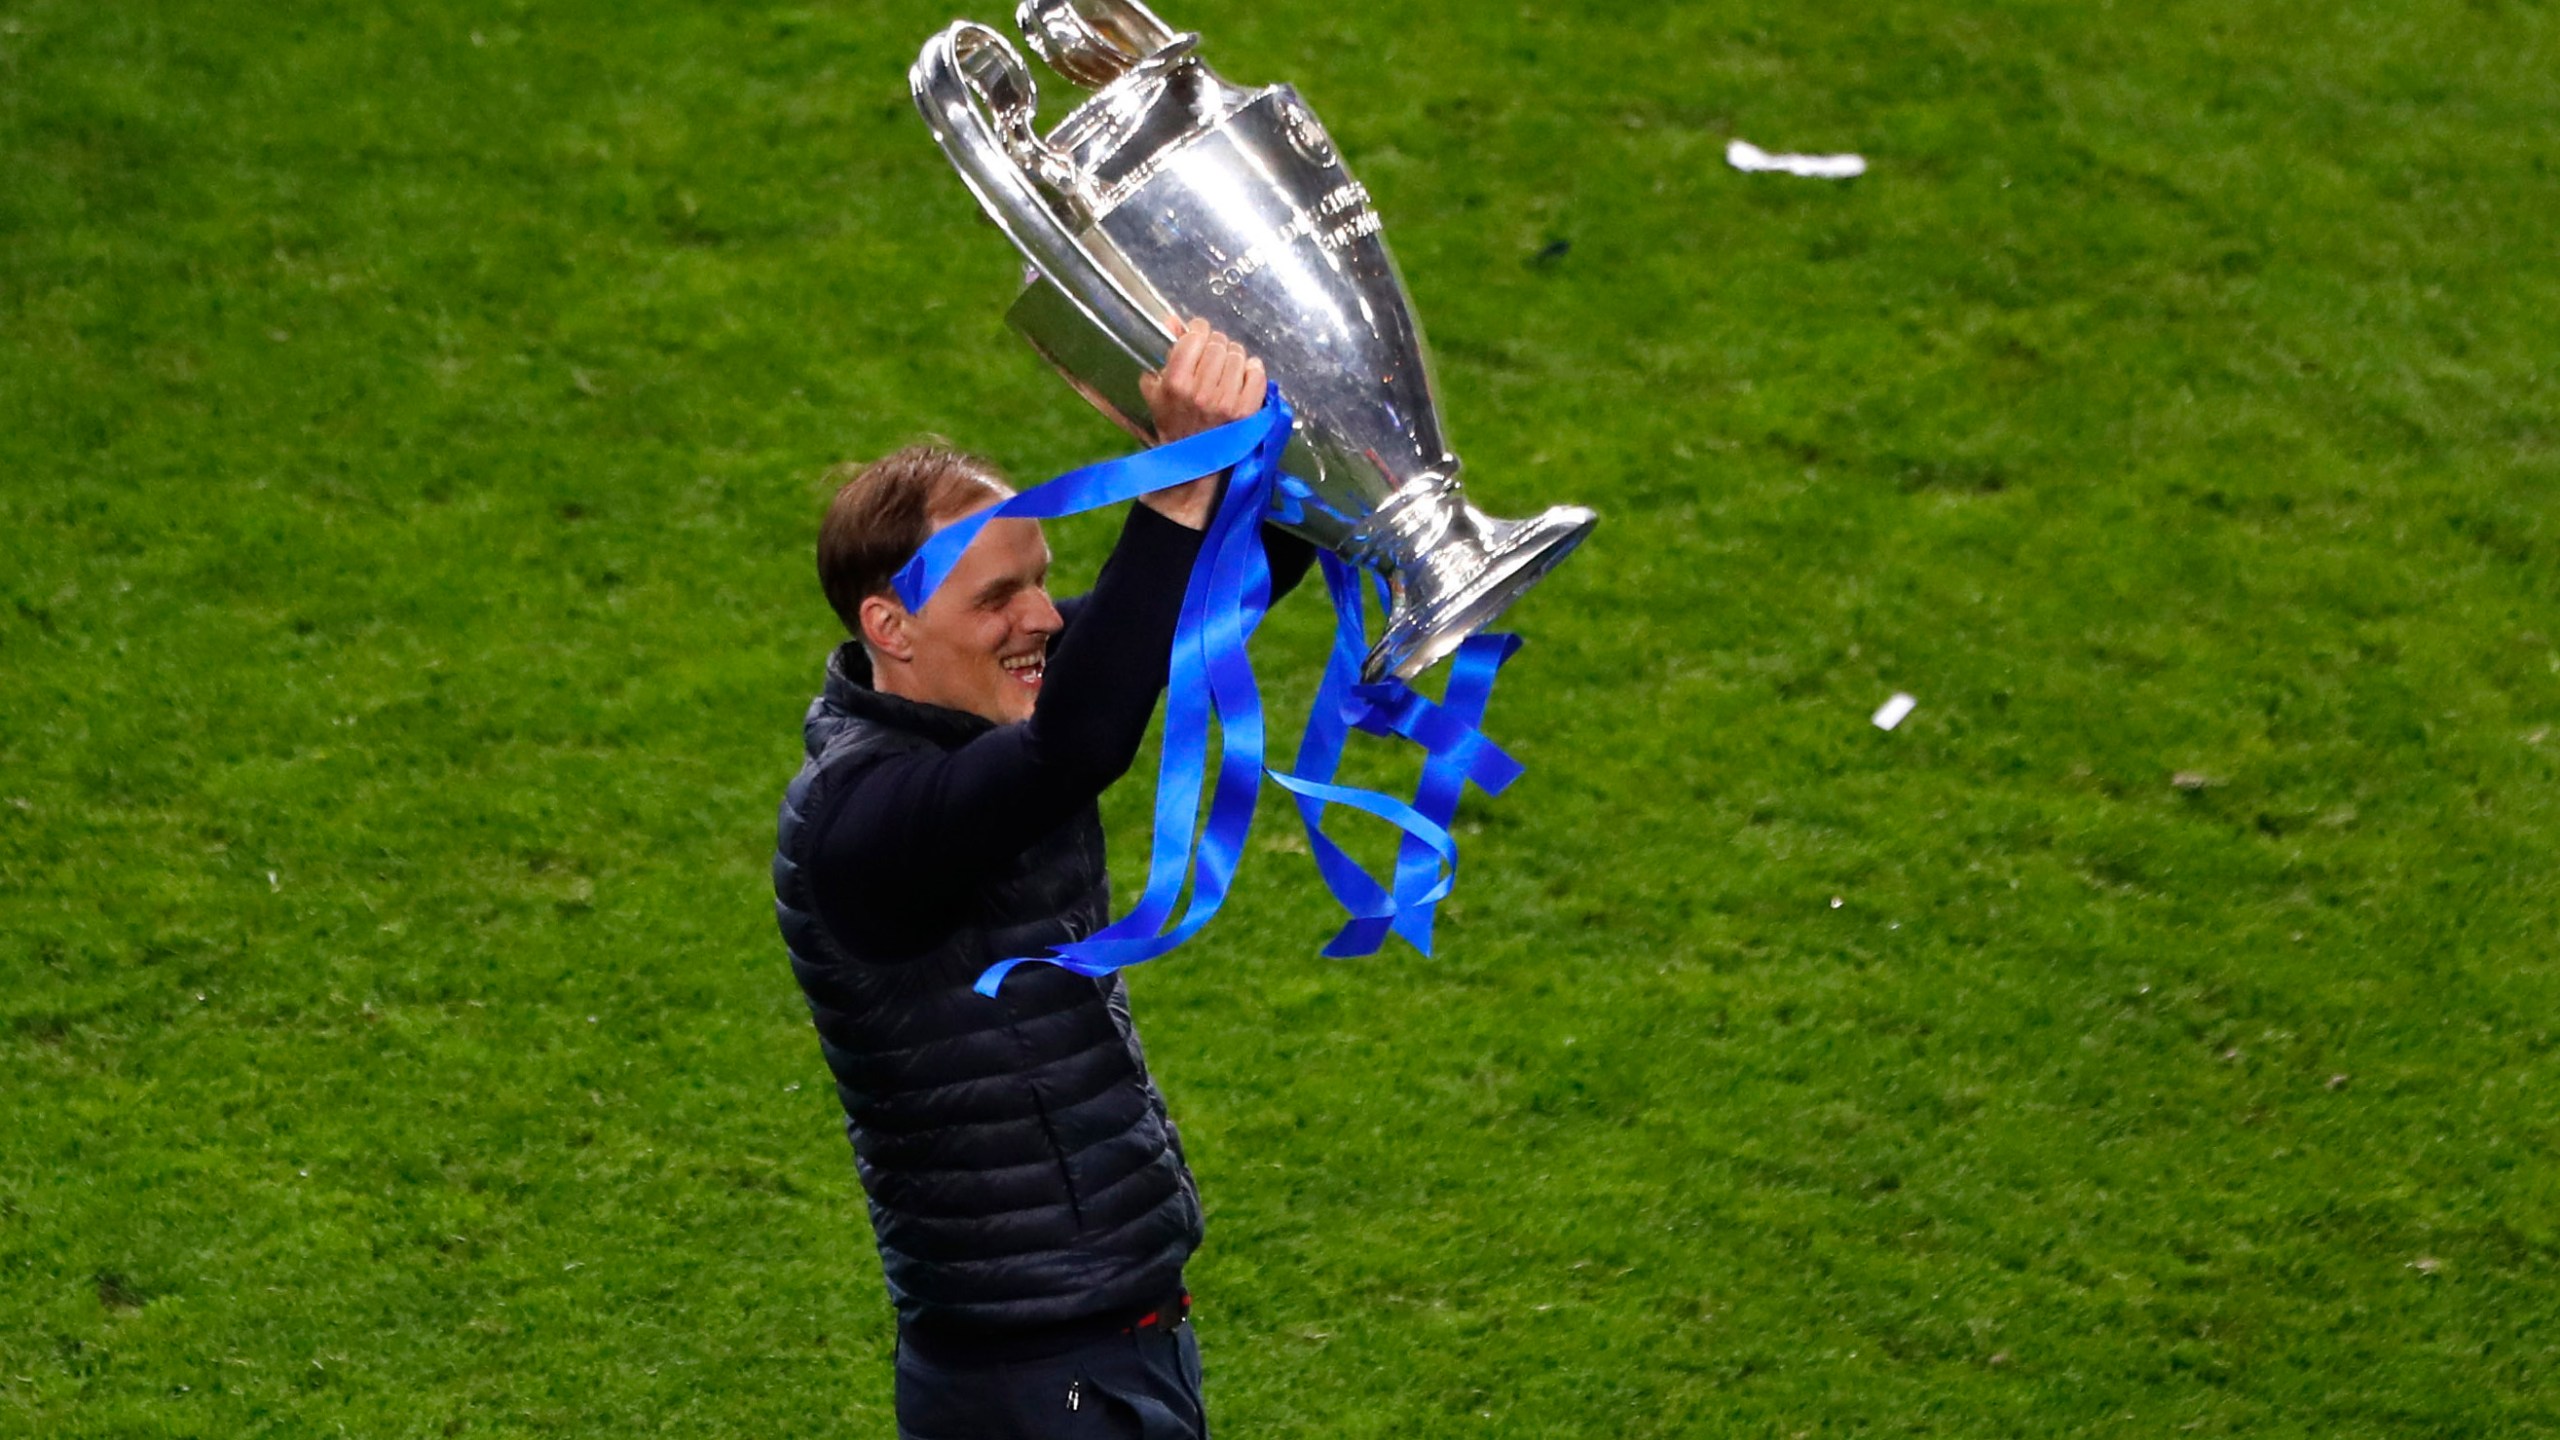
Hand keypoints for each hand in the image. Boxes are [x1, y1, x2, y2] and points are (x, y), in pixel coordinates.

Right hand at [1136, 319, 1267, 528]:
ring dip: (1234, 357)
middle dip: (1216, 344)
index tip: (1198, 335)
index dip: (1198, 330)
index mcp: (1176, 383)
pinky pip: (1257, 374)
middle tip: (1213, 355)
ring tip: (1227, 368)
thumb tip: (1173, 320)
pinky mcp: (1247, 411)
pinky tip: (1244, 376)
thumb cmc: (1172, 424)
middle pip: (1219, 343)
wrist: (1191, 463)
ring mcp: (1227, 401)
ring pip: (1238, 356)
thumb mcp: (1157, 390)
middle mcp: (1202, 390)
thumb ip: (1165, 353)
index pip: (1196, 336)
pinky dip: (1252, 370)